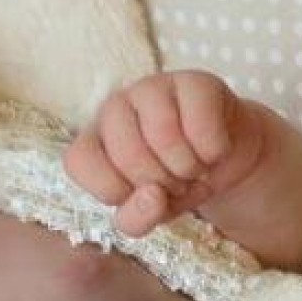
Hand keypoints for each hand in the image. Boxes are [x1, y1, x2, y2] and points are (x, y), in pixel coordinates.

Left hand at [64, 71, 265, 237]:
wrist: (224, 156)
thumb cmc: (174, 182)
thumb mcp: (149, 213)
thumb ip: (137, 219)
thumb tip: (152, 196)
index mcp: (92, 140)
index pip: (78, 161)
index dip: (112, 189)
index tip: (138, 194)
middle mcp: (113, 110)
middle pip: (127, 154)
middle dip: (160, 182)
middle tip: (173, 182)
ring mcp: (150, 89)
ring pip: (163, 136)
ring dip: (187, 167)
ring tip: (192, 167)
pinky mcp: (193, 81)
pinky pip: (200, 125)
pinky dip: (212, 152)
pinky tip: (212, 151)